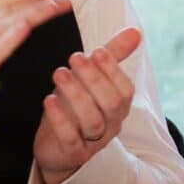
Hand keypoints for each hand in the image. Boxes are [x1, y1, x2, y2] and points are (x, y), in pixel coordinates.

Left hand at [33, 27, 140, 183]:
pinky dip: (60, 119)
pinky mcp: (72, 152)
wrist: (58, 148)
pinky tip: (49, 100)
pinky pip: (70, 138)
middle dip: (94, 78)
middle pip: (112, 103)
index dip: (113, 70)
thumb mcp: (94, 80)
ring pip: (93, 120)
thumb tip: (135, 30)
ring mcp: (92, 141)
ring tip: (59, 73)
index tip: (96, 50)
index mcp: (118, 106)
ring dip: (76, 94)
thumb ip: (112, 57)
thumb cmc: (77, 107)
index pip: (125, 89)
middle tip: (74, 57)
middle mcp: (110, 124)